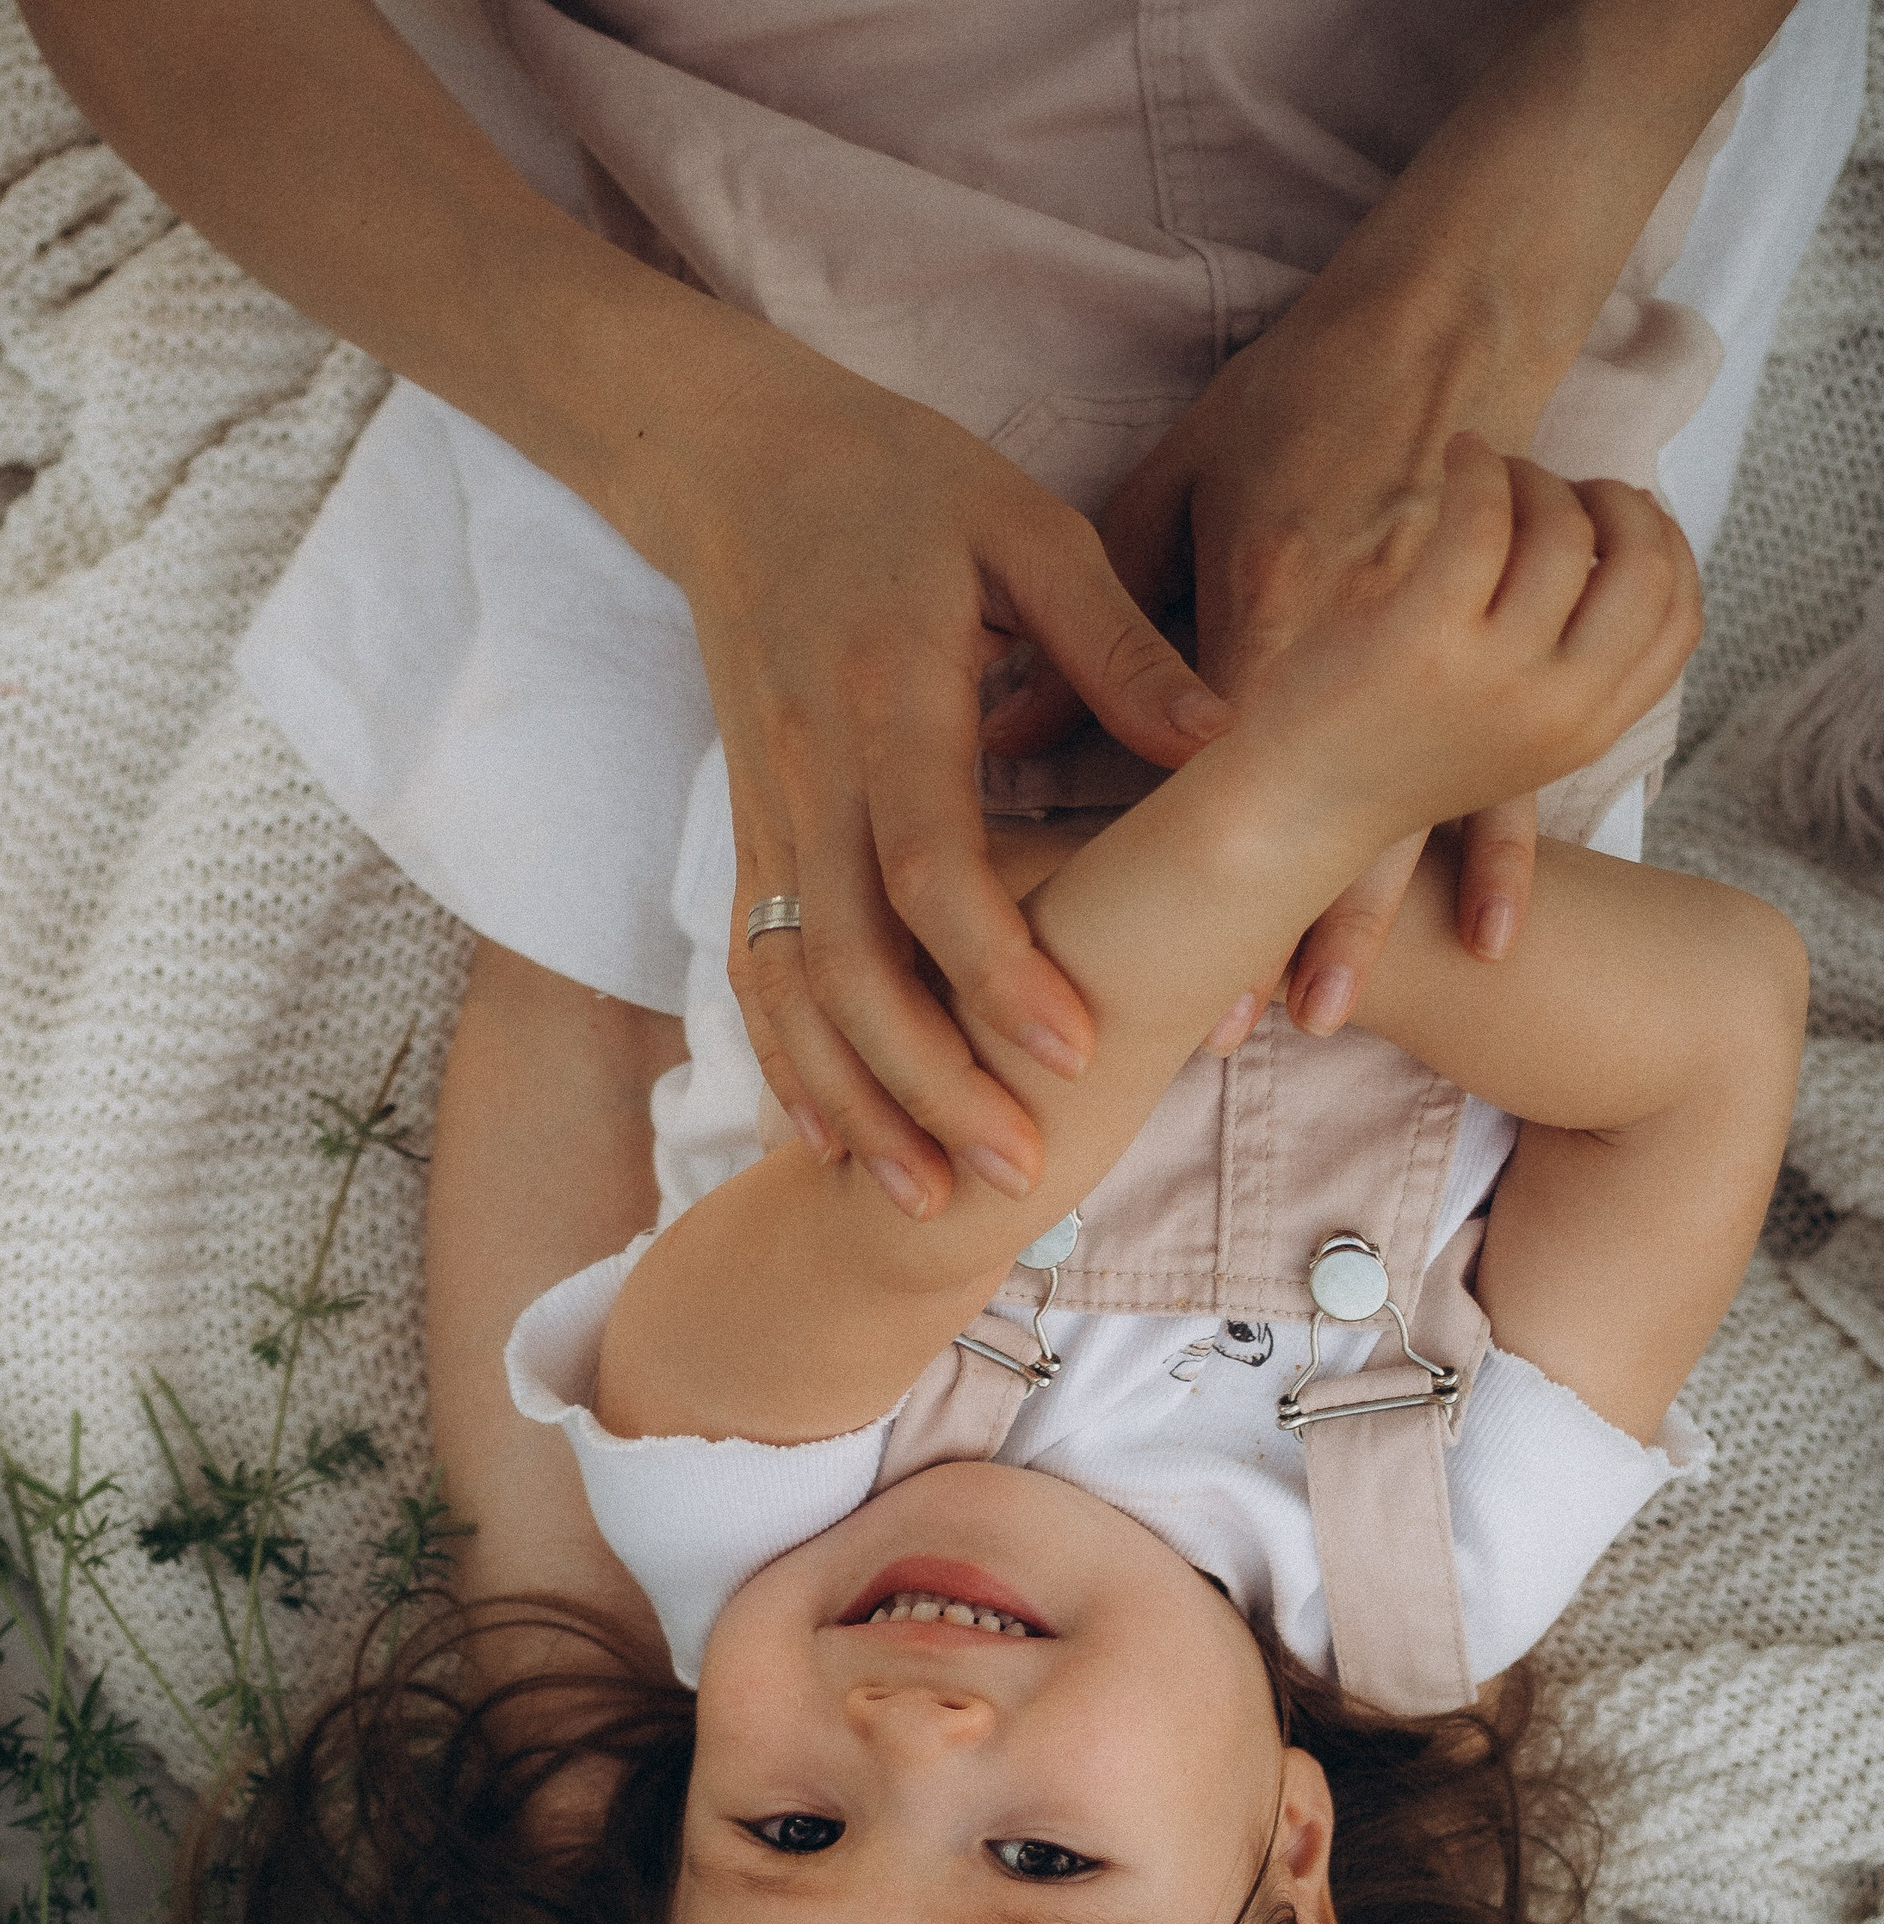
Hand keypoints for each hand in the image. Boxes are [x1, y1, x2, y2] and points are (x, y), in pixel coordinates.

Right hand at [653, 349, 1229, 1218]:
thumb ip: (1118, 644)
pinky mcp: (744, 835)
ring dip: (852, 1104)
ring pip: (789, 991)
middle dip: (930, 1082)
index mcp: (890, 697)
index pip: (932, 865)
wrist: (733, 462)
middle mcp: (812, 774)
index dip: (997, 967)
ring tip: (923, 1201)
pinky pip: (752, 973)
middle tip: (1018, 1172)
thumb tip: (1225, 743)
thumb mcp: (1026, 529)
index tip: (1070, 1049)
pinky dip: (785, 1065)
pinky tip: (825, 1143)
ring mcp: (764, 814)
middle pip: (850, 965)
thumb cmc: (902, 483)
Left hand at [1056, 259, 1644, 1038]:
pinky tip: (1489, 947)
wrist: (1446, 314)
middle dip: (1251, 928)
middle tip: (1210, 1034)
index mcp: (1260, 602)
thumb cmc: (1291, 399)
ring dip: (1357, 924)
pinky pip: (1499, 776)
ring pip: (1393, 815)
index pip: (1198, 759)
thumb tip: (1000, 733)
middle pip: (1295, 812)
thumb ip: (1091, 617)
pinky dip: (1495, 862)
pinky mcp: (1491, 651)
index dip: (1159, 857)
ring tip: (1324, 1015)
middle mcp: (1345, 642)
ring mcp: (1432, 652)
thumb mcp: (1172, 487)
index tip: (1112, 922)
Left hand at [1221, 438, 1699, 866]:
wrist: (1285, 816)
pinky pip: (1483, 516)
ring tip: (1486, 474)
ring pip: (1563, 530)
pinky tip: (1455, 454)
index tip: (1619, 514)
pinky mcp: (1424, 639)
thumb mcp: (1506, 735)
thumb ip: (1568, 672)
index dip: (1666, 546)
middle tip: (1555, 484)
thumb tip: (1625, 561)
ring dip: (1532, 477)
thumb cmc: (1383, 757)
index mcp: (1582, 732)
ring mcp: (1493, 676)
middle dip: (1612, 501)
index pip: (1681, 618)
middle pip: (1642, 565)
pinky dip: (1477, 467)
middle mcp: (1555, 710)